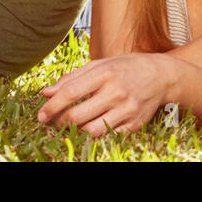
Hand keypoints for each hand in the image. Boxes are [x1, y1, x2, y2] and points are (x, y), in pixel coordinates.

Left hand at [37, 54, 174, 137]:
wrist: (161, 76)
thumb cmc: (125, 67)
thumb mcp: (99, 65)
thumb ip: (72, 78)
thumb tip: (46, 93)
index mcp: (104, 74)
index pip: (70, 93)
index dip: (51, 106)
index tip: (41, 115)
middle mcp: (116, 92)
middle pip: (77, 116)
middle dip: (59, 122)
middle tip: (52, 122)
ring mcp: (127, 110)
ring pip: (91, 131)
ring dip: (74, 132)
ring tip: (69, 126)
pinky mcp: (135, 124)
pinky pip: (108, 137)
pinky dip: (95, 135)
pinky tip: (88, 128)